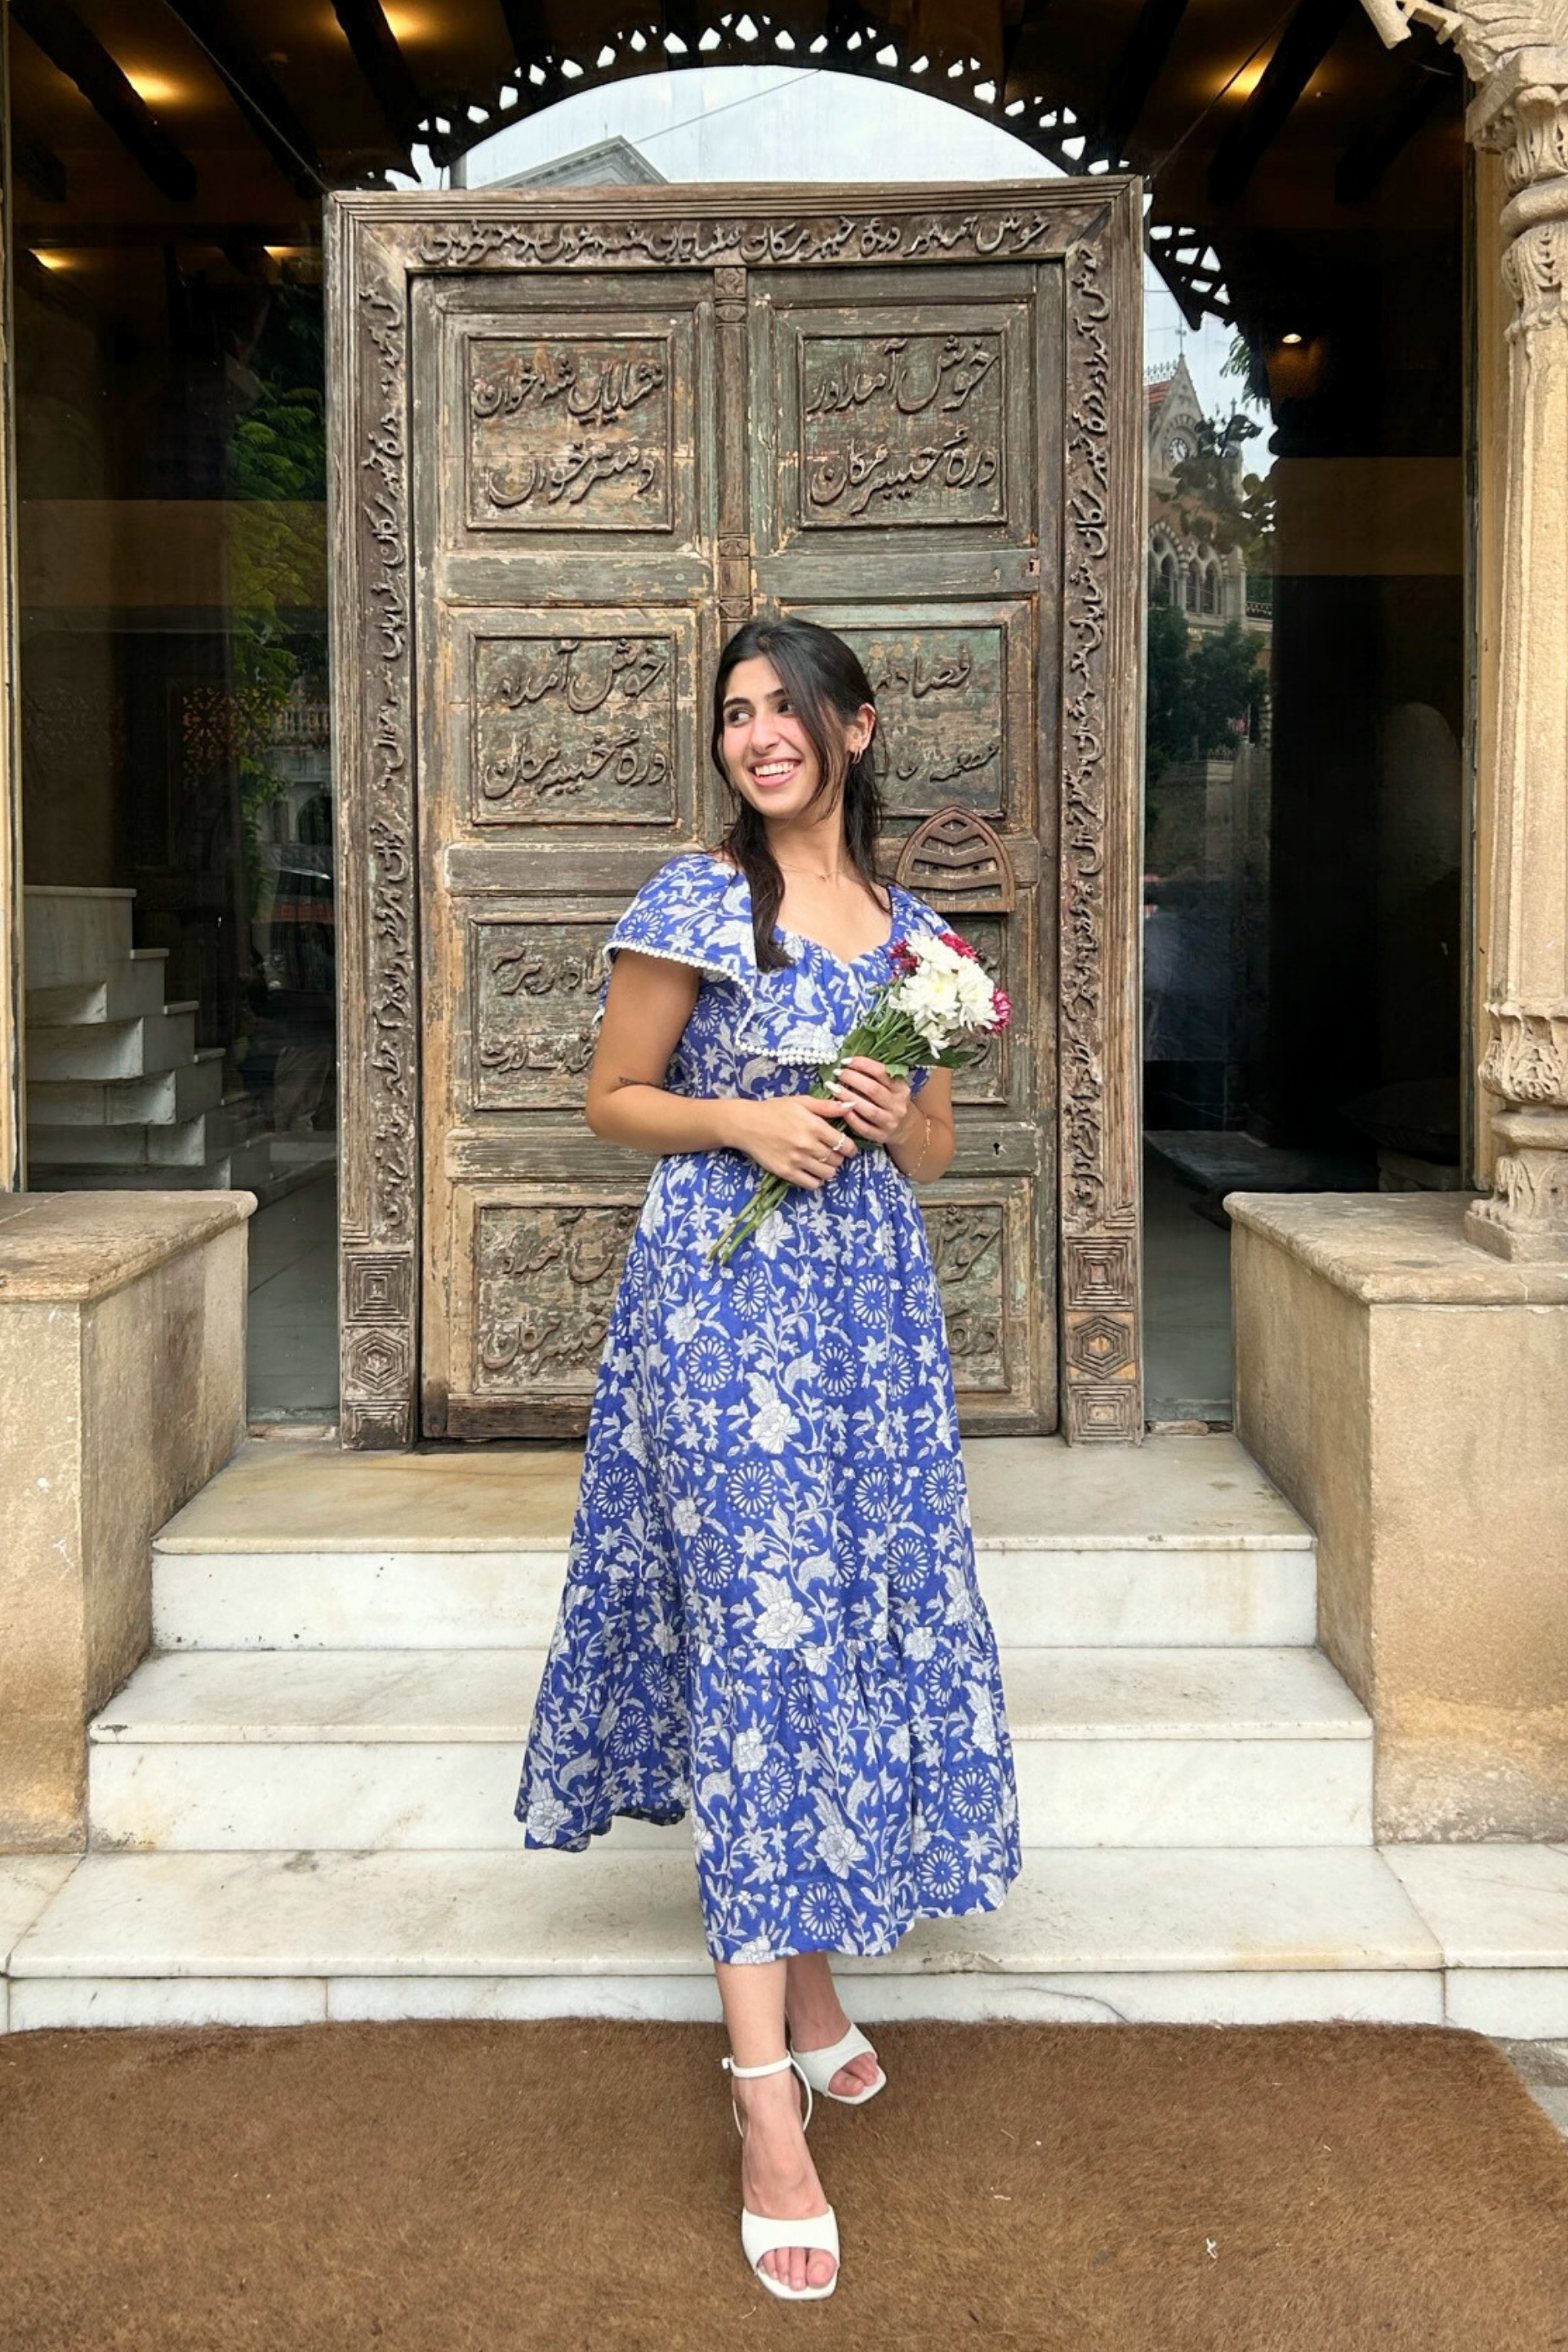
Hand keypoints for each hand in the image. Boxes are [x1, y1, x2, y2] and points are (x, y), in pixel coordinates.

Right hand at [730, 1093, 860, 1189]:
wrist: (746, 1124)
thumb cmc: (775, 1110)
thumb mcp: (801, 1102)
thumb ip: (827, 1106)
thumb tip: (851, 1106)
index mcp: (814, 1125)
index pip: (843, 1143)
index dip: (850, 1148)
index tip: (848, 1148)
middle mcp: (807, 1144)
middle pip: (836, 1159)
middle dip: (839, 1157)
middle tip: (833, 1153)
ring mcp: (796, 1160)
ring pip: (827, 1173)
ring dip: (830, 1169)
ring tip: (823, 1163)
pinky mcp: (786, 1172)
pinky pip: (812, 1184)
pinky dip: (817, 1180)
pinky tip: (813, 1172)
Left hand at [826, 1056, 913, 1147]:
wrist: (905, 1128)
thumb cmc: (892, 1101)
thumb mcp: (892, 1086)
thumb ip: (877, 1075)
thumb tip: (850, 1062)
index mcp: (901, 1088)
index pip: (881, 1072)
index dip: (862, 1064)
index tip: (846, 1061)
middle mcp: (898, 1105)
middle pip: (873, 1090)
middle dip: (852, 1079)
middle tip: (838, 1074)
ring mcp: (890, 1122)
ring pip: (868, 1110)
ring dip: (848, 1097)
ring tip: (833, 1088)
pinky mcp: (881, 1136)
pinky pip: (863, 1127)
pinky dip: (850, 1117)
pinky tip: (839, 1107)